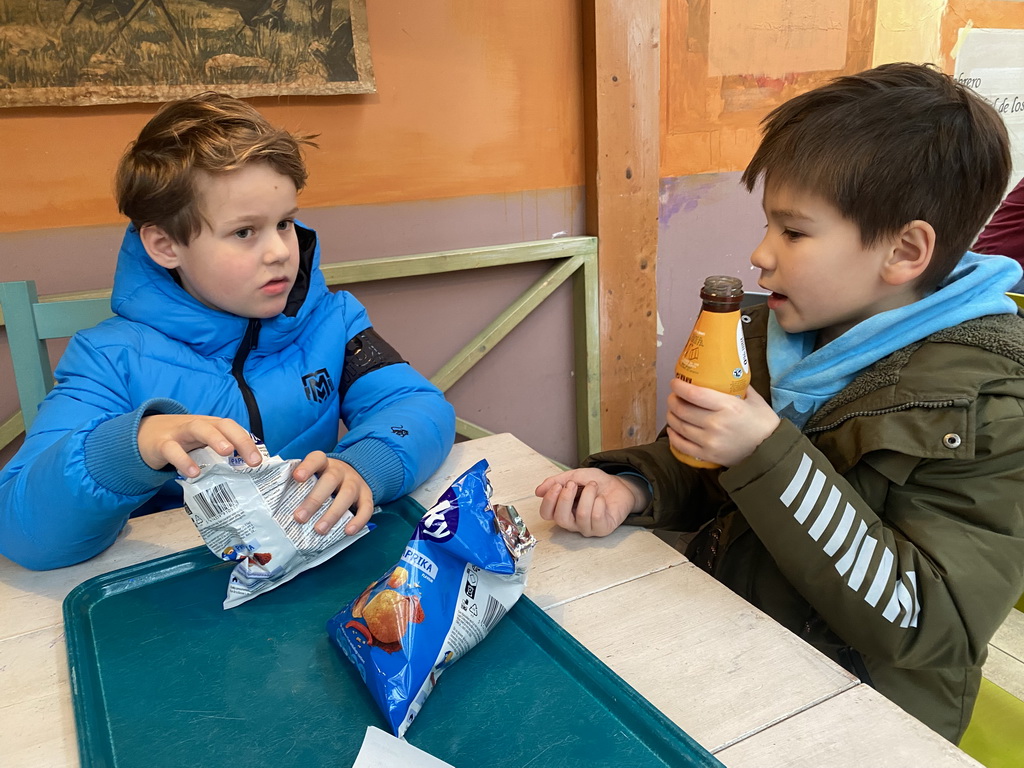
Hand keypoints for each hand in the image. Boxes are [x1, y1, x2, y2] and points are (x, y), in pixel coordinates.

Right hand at [138, 414, 261, 475]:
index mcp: (211, 426)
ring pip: (198, 428)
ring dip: (214, 438)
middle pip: (221, 425)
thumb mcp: (200, 444)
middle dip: (239, 439)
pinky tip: (193, 473)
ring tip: (227, 452)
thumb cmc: (180, 442)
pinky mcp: (161, 443)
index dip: (247, 442)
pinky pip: (172, 449)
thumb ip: (217, 455)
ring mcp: (179, 432)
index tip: (259, 461)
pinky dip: (183, 460)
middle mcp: (198, 425)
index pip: (233, 429)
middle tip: (252, 460)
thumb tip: (243, 474)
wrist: (142, 434)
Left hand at [291, 453, 372, 535]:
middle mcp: (341, 470)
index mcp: (324, 464)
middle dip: (314, 500)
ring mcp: (356, 482)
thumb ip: (300, 486)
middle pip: (330, 480)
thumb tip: (277, 506)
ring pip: (347, 495)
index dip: (307, 467)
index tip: (297, 477)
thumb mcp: (315, 476)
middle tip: (299, 518)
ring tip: (319, 529)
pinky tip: (347, 531)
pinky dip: (358, 520)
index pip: (316, 459)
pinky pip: (366, 508)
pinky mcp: (367, 496)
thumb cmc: (325, 481)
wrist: (355, 475)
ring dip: (333, 513)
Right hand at [535, 467, 648, 536]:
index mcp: (562, 510)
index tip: (559, 485)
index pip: (546, 514)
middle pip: (560, 519)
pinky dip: (599, 502)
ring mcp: (587, 528)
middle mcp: (573, 522)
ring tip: (593, 485)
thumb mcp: (575, 476)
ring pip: (581, 516)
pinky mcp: (603, 529)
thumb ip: (556, 481)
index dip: (549, 501)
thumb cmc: (597, 483)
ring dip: (587, 495)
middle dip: (566, 499)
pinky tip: (602, 498)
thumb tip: (538, 491)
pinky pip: (597, 517)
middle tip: (573, 484)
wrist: (620, 486)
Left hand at [666, 381, 779, 466]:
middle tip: (673, 396)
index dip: (679, 387)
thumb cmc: (763, 423)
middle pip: (682, 409)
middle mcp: (716, 423)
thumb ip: (739, 386)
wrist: (770, 452)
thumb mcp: (754, 400)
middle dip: (673, 400)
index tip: (675, 382)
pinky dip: (673, 436)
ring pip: (679, 426)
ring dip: (671, 416)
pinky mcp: (707, 456)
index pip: (694, 394)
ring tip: (672, 411)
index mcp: (728, 406)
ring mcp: (710, 441)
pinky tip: (673, 430)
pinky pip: (682, 446)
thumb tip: (725, 373)